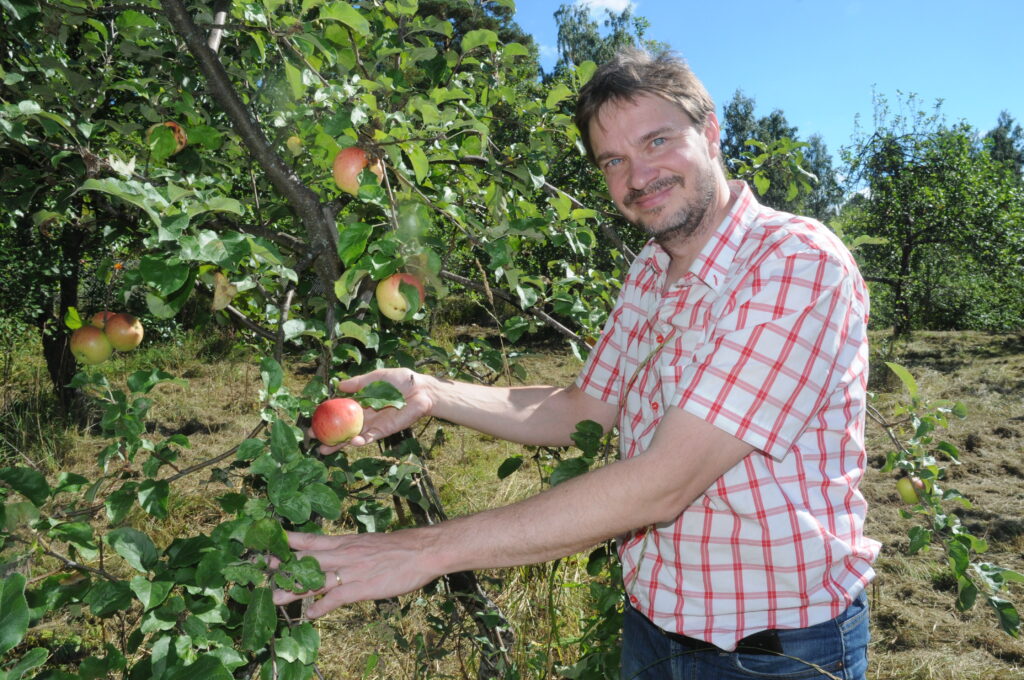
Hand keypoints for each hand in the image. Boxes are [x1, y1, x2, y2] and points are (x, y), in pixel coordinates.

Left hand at [271, 529, 437, 618]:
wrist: (422, 550)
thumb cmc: (400, 547)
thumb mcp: (370, 543)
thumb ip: (352, 550)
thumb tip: (339, 555)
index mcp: (346, 542)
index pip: (311, 539)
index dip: (289, 540)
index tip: (270, 541)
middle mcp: (344, 554)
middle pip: (307, 559)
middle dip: (283, 565)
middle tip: (261, 569)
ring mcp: (352, 571)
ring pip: (316, 580)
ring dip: (293, 590)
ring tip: (274, 599)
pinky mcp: (362, 588)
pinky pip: (336, 598)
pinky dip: (321, 607)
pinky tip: (310, 615)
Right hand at [314, 368, 434, 452]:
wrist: (421, 390)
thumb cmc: (401, 381)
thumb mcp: (376, 378)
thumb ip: (359, 383)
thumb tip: (339, 385)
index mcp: (361, 403)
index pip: (340, 412)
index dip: (327, 417)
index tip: (313, 421)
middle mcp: (365, 416)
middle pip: (343, 428)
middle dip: (328, 436)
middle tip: (313, 440)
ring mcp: (373, 425)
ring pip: (353, 437)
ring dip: (340, 445)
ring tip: (325, 450)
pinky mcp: (384, 431)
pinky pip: (369, 438)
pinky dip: (360, 441)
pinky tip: (351, 442)